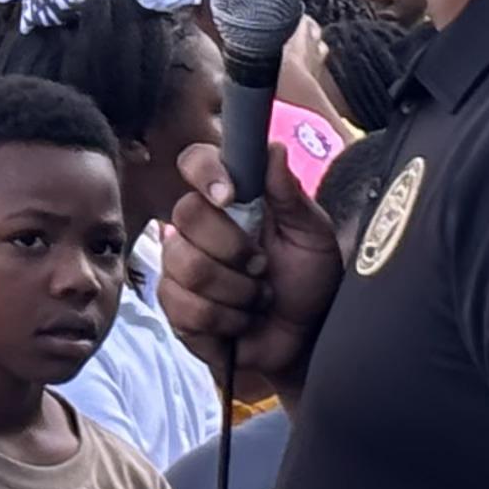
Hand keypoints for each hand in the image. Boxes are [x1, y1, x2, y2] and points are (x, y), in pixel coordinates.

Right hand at [162, 130, 338, 392]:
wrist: (303, 339)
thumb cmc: (308, 281)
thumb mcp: (312, 237)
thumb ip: (291, 196)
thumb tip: (274, 150)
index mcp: (229, 199)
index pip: (195, 162)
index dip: (204, 172)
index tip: (228, 195)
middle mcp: (197, 227)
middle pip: (185, 215)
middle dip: (234, 249)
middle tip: (262, 266)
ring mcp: (180, 266)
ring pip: (187, 266)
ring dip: (237, 291)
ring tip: (257, 298)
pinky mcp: (176, 307)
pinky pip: (187, 308)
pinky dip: (227, 321)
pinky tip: (241, 321)